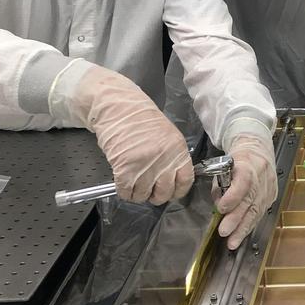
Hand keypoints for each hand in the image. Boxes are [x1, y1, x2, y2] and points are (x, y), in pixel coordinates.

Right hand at [70, 65, 193, 204]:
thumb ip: (172, 157)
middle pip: (164, 193)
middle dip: (155, 196)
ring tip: (133, 183)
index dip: (176, 191)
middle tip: (148, 189)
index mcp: (178, 151)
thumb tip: (171, 179)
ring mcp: (145, 166)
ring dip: (137, 193)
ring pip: (143, 196)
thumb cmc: (142, 120)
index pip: (185, 182)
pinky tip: (123, 183)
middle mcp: (164, 161)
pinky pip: (126, 192)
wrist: (119, 108)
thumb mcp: (168, 136)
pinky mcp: (125, 169)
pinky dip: (124, 192)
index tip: (170, 192)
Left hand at [216, 133, 277, 250]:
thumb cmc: (238, 158)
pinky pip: (260, 213)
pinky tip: (242, 235)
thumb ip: (221, 186)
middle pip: (251, 201)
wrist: (258, 148)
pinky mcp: (272, 195)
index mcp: (249, 164)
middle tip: (224, 232)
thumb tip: (219, 208)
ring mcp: (269, 187)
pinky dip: (250, 224)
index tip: (221, 208)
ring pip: (257, 211)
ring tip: (233, 242)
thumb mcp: (224, 166)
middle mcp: (262, 177)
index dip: (233, 197)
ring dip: (243, 228)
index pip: (244, 182)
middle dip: (236, 219)